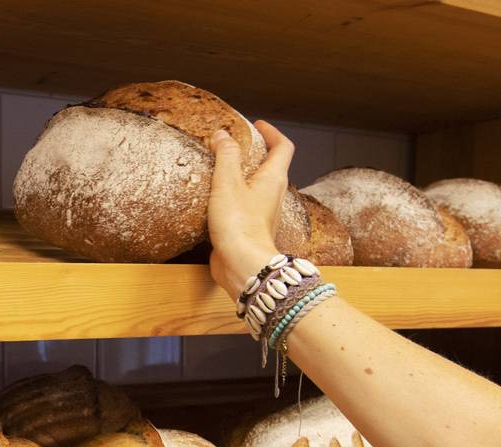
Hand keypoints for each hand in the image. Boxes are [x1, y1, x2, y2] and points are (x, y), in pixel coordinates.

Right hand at [206, 120, 295, 301]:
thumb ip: (226, 156)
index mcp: (273, 179)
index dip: (272, 133)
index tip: (257, 126)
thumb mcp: (228, 183)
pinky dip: (235, 197)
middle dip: (257, 153)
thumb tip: (223, 135)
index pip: (283, 147)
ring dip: (244, 176)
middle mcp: (274, 195)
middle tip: (237, 146)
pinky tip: (217, 200)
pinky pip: (246, 206)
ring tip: (223, 170)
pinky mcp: (251, 229)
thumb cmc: (239, 225)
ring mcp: (264, 214)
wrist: (243, 265)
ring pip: (259, 188)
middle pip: (272, 167)